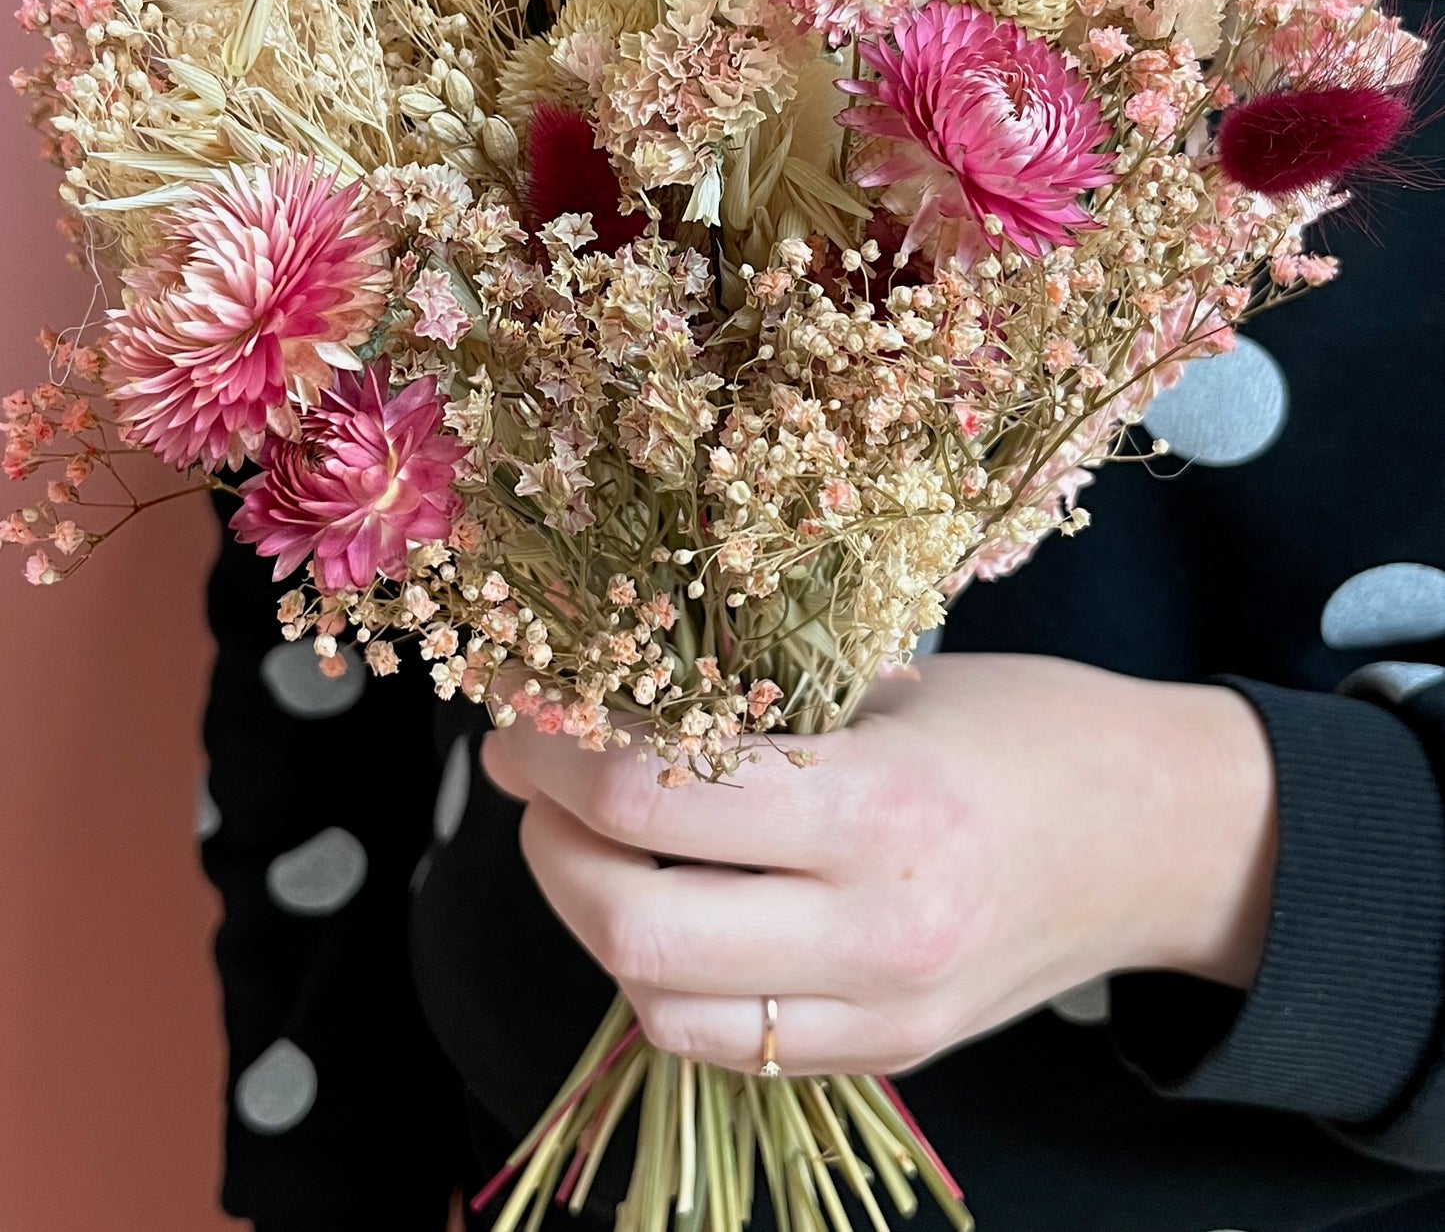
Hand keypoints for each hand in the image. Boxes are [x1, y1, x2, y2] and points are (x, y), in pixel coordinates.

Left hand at [482, 653, 1276, 1077]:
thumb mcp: (898, 682)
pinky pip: (725, 1042)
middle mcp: (875, 930)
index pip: (652, 800)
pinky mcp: (888, 1054)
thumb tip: (611, 704)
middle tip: (533, 776)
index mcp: (879, 806)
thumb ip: (763, 711)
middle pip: (631, 923)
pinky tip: (664, 905)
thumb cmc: (1032, 726)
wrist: (1164, 838)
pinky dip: (663, 979)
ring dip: (590, 919)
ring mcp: (881, 1013)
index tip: (522, 720)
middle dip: (547, 843)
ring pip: (659, 1003)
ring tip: (586, 842)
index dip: (555, 756)